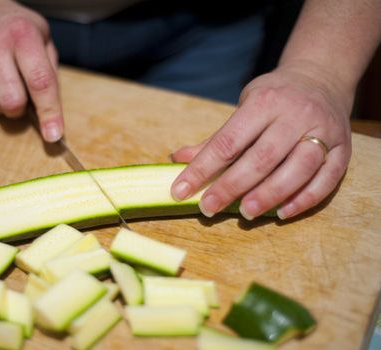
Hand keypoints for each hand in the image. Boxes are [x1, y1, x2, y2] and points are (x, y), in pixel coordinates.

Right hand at [0, 0, 62, 141]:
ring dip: (2, 105)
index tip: (53, 135)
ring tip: (1, 82)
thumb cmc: (12, 26)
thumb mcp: (41, 37)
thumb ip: (49, 71)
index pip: (40, 82)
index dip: (49, 112)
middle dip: (20, 108)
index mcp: (21, 35)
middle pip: (12, 102)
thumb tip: (51, 111)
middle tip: (21, 94)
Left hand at [171, 61, 352, 219]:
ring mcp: (323, 132)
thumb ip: (215, 139)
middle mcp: (295, 115)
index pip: (227, 142)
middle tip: (208, 208)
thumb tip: (178, 160)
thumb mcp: (243, 107)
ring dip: (270, 195)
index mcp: (264, 102)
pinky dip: (305, 199)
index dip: (201, 169)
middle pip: (261, 158)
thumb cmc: (273, 98)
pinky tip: (282, 213)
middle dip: (231, 187)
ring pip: (297, 169)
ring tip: (245, 213)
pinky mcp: (343, 148)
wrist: (321, 78)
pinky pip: (327, 179)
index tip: (180, 191)